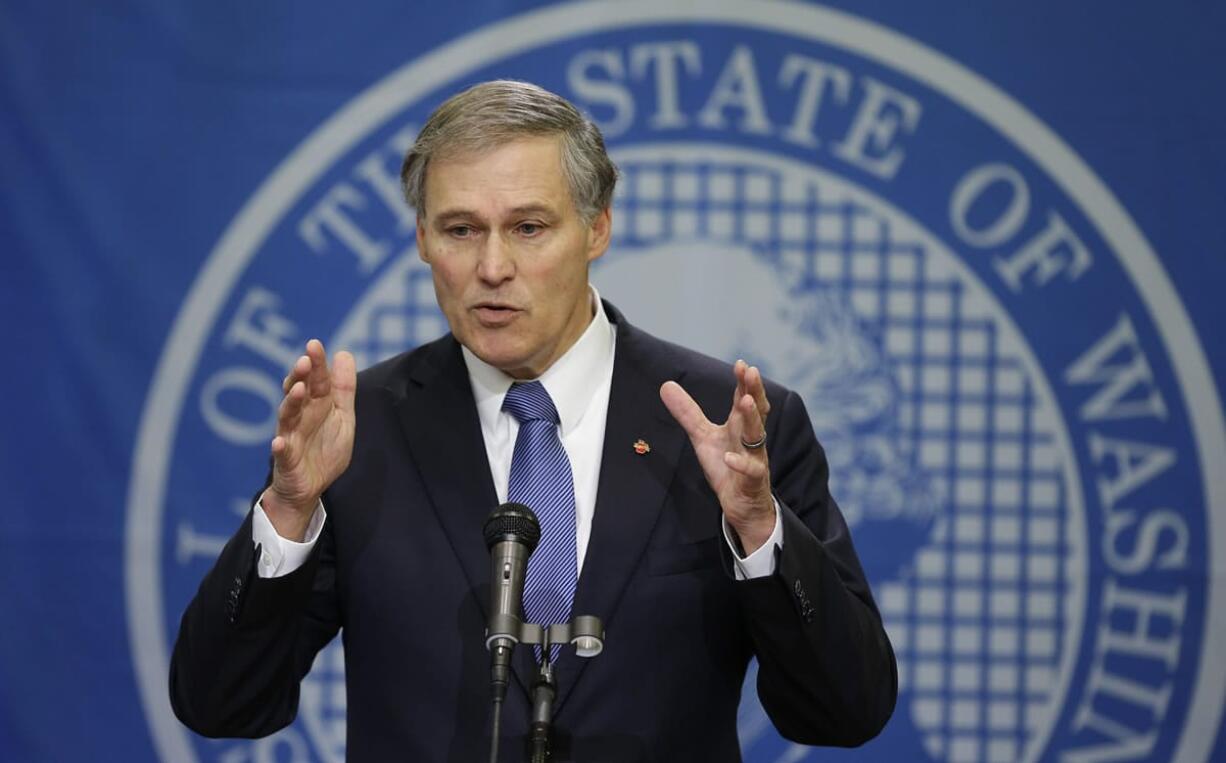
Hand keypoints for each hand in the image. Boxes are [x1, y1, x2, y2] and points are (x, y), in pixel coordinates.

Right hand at [262, 339, 356, 540]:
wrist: (309, 487)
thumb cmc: (324, 449)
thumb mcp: (342, 417)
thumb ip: (343, 389)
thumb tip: (344, 354)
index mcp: (315, 405)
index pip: (316, 380)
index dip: (316, 364)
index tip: (315, 345)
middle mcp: (300, 416)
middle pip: (298, 392)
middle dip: (301, 376)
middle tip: (305, 360)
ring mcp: (290, 436)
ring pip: (287, 416)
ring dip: (291, 402)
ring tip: (297, 390)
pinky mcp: (285, 460)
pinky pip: (281, 452)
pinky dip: (279, 447)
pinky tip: (279, 442)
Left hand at [660, 360, 774, 553]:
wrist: (742, 503)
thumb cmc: (726, 465)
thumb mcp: (702, 437)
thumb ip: (688, 413)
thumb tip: (666, 385)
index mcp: (739, 425)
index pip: (744, 398)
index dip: (744, 382)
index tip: (742, 364)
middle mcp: (750, 438)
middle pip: (757, 411)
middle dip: (754, 391)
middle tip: (752, 372)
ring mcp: (754, 458)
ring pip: (756, 436)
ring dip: (752, 419)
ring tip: (745, 401)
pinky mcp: (753, 480)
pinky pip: (750, 470)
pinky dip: (741, 463)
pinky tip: (730, 456)